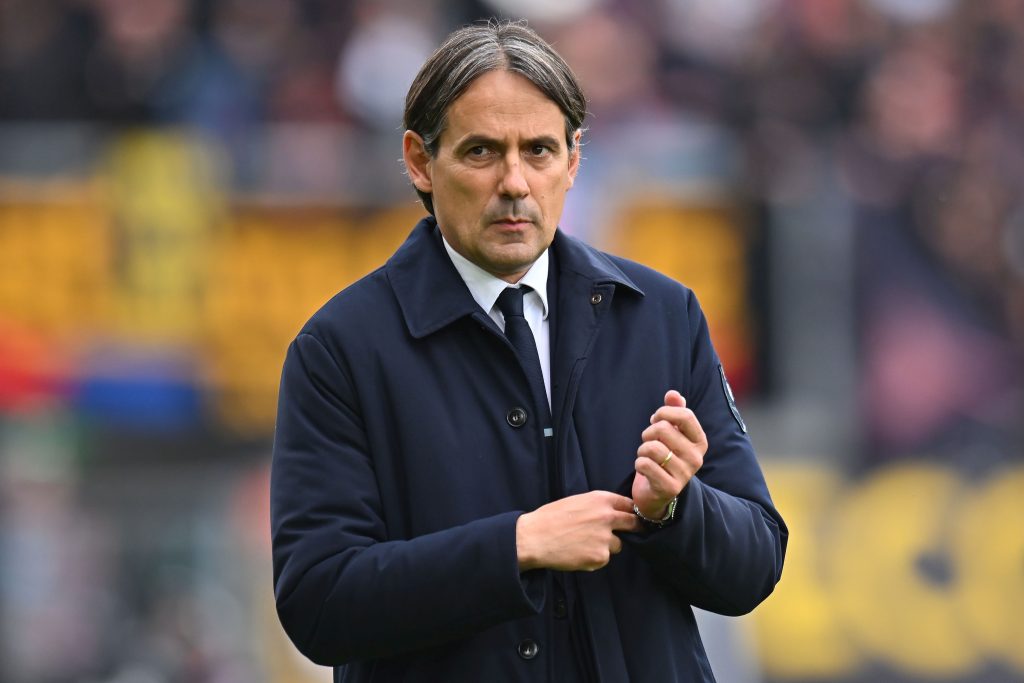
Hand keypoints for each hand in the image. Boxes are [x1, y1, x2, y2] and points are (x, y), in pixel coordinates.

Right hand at [516, 491, 640, 571]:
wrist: (534, 538)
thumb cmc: (550, 518)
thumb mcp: (576, 502)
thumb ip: (597, 506)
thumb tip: (613, 513)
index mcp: (601, 499)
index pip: (629, 504)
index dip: (629, 512)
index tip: (629, 517)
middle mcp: (607, 517)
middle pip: (633, 524)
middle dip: (632, 529)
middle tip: (625, 533)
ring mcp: (605, 538)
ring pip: (618, 545)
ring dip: (607, 546)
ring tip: (585, 544)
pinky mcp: (600, 557)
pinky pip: (604, 559)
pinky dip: (595, 558)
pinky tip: (579, 553)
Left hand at [632, 390, 706, 519]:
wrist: (659, 492)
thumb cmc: (665, 456)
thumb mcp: (671, 433)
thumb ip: (674, 411)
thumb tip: (673, 394)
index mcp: (699, 441)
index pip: (685, 415)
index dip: (664, 412)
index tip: (656, 420)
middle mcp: (696, 458)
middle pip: (663, 429)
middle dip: (648, 433)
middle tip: (649, 442)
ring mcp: (684, 474)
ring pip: (652, 447)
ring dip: (642, 450)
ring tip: (646, 456)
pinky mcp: (669, 488)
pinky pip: (644, 464)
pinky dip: (639, 464)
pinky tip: (644, 469)